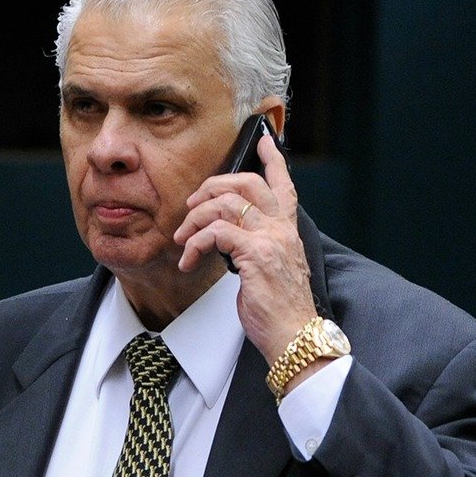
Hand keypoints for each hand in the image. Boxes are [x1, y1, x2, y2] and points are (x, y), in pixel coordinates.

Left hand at [172, 131, 317, 365]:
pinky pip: (216, 233)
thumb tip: (228, 237)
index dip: (273, 160)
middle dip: (213, 186)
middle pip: (248, 183)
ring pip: (227, 204)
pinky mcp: (256, 254)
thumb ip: (256, 247)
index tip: (263, 141)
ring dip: (195, 219)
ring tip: (182, 240)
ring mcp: (271, 239)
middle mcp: (282, 229)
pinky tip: (188, 262)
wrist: (293, 335)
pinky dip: (195, 244)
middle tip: (192, 205)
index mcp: (287, 231)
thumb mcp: (269, 270)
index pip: (284, 185)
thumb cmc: (278, 309)